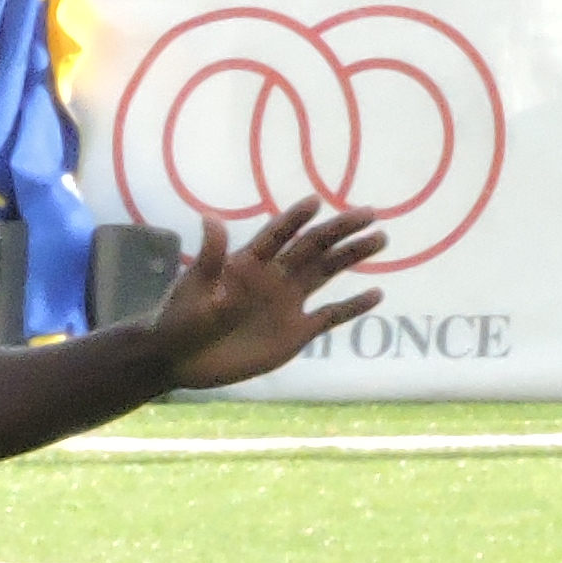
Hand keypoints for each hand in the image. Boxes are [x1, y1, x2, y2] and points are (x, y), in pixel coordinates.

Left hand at [154, 197, 388, 389]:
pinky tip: (376, 294)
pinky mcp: (296, 333)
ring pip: (327, 274)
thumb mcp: (192, 288)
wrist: (182, 359)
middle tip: (370, 213)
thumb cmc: (181, 320)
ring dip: (352, 256)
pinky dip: (353, 307)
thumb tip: (211, 219)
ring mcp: (287, 304)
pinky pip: (330, 316)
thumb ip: (210, 258)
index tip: (316, 202)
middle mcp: (274, 277)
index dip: (295, 219)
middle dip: (341, 230)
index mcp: (248, 262)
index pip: (277, 235)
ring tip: (380, 239)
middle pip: (313, 248)